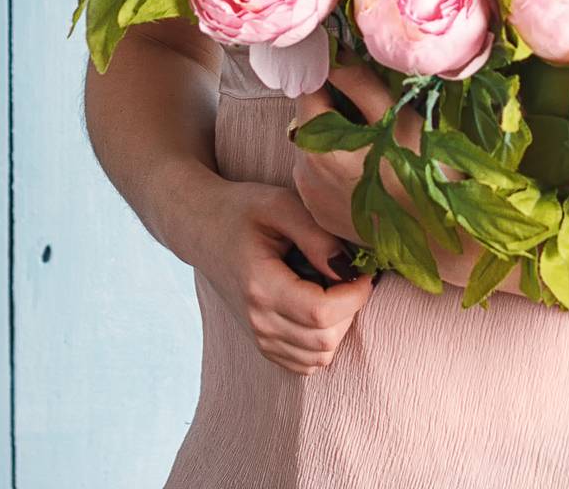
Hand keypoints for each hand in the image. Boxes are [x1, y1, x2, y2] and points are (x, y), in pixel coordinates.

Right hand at [188, 176, 375, 376]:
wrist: (204, 228)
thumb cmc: (244, 210)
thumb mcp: (282, 205)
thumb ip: (318, 236)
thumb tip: (349, 268)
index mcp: (261, 287)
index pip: (321, 314)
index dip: (355, 295)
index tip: (364, 268)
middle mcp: (258, 321)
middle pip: (324, 340)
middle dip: (350, 308)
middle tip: (350, 273)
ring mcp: (259, 337)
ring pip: (319, 356)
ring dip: (339, 325)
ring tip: (334, 288)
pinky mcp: (263, 343)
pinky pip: (306, 362)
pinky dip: (323, 340)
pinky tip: (322, 307)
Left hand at [290, 53, 423, 241]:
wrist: (437, 237)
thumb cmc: (423, 172)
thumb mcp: (395, 117)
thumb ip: (358, 82)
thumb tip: (332, 52)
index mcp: (318, 144)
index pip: (309, 89)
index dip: (330, 73)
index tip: (354, 70)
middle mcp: (302, 172)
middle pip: (311, 120)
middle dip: (336, 107)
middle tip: (375, 112)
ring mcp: (310, 197)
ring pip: (316, 148)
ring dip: (337, 138)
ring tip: (377, 145)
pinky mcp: (321, 216)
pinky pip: (320, 177)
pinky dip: (338, 167)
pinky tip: (371, 172)